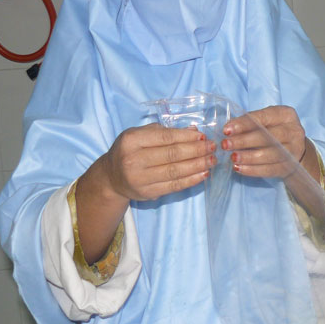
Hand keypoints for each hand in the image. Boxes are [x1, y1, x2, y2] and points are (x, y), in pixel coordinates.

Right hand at [76, 123, 214, 262]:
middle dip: (196, 150)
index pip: (165, 138)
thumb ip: (165, 131)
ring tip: (212, 160)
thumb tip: (194, 130)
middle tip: (213, 147)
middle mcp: (133, 160)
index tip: (203, 136)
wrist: (111, 177)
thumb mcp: (140, 134)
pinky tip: (203, 174)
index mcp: (132, 140)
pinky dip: (191, 180)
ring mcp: (140, 179)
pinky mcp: (147, 193)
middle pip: (172, 155)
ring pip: (175, 171)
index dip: (187, 137)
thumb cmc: (130, 150)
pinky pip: (174, 186)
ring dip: (198, 166)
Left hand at [221, 105, 307, 177]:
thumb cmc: (273, 130)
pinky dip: (253, 170)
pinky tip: (239, 168)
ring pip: (270, 154)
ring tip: (232, 158)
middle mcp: (294, 131)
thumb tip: (228, 130)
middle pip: (268, 137)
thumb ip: (249, 122)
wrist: (293, 148)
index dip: (244, 124)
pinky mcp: (290, 166)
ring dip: (248, 157)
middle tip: (226, 145)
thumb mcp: (265, 120)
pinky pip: (270, 170)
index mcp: (286, 115)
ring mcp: (294, 150)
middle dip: (244, 141)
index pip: (263, 118)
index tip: (226, 130)